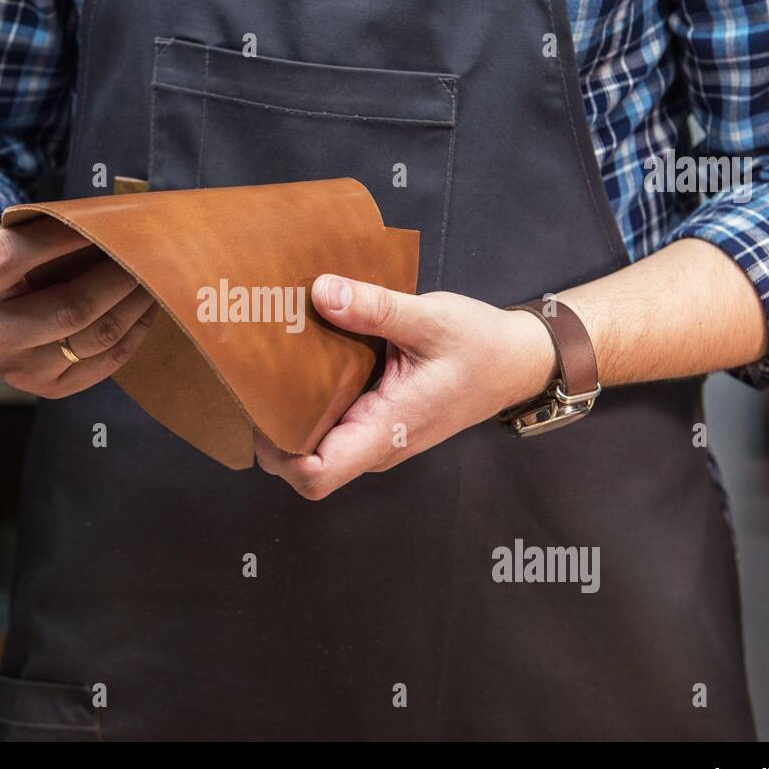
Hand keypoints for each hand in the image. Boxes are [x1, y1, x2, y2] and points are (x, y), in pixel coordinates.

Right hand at [0, 208, 158, 397]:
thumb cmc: (2, 270)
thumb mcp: (5, 243)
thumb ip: (47, 232)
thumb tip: (116, 220)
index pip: (14, 256)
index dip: (62, 237)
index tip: (105, 220)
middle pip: (72, 308)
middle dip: (120, 278)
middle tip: (149, 255)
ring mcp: (20, 370)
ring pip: (97, 336)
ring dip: (136, 304)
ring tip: (154, 279)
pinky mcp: (48, 390)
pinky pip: (106, 362)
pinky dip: (135, 332)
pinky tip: (146, 309)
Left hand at [254, 274, 557, 500]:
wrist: (516, 361)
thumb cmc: (480, 347)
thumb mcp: (430, 318)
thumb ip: (374, 308)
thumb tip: (321, 292)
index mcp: (384, 434)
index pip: (316, 476)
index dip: (279, 454)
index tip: (260, 408)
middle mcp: (372, 444)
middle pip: (300, 463)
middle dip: (269, 429)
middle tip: (252, 377)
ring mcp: (372, 434)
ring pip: (311, 443)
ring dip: (286, 413)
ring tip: (268, 366)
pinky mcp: (372, 417)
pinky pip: (327, 421)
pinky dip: (307, 399)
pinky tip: (297, 361)